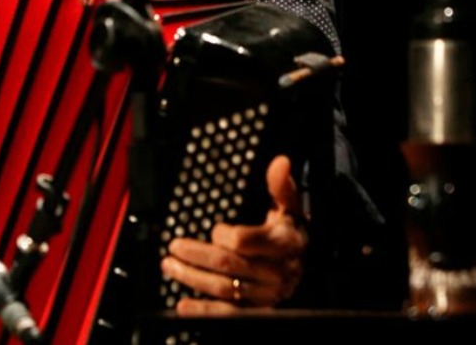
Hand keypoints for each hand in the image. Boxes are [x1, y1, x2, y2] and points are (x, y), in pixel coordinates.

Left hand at [160, 154, 307, 313]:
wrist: (305, 267)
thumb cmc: (289, 233)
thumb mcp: (289, 208)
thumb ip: (281, 186)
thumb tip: (280, 162)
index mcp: (284, 244)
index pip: (244, 241)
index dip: (223, 235)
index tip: (214, 229)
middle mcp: (277, 272)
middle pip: (228, 265)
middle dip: (196, 255)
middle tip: (174, 247)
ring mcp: (267, 294)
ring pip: (224, 289)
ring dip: (192, 278)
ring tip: (170, 267)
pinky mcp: (257, 310)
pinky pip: (228, 313)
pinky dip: (203, 312)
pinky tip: (183, 306)